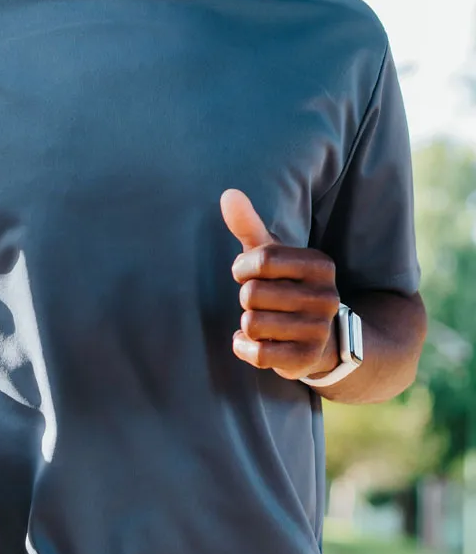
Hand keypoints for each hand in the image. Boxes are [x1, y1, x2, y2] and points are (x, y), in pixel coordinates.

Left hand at [220, 188, 339, 379]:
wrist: (321, 338)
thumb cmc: (285, 286)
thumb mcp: (271, 254)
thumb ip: (249, 225)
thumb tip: (228, 193)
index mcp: (320, 264)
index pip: (262, 259)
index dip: (242, 268)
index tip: (245, 273)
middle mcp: (326, 297)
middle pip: (252, 294)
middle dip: (246, 298)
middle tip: (260, 302)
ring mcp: (319, 331)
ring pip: (252, 323)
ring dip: (247, 323)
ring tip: (263, 321)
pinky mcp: (306, 360)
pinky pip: (257, 353)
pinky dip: (244, 347)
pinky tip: (252, 343)